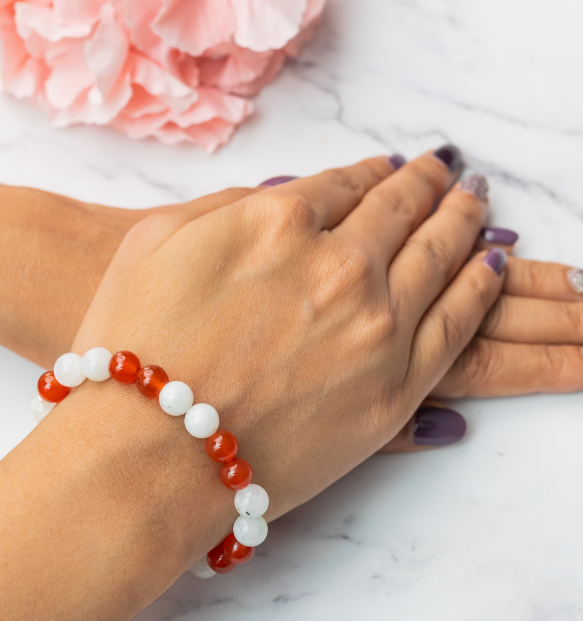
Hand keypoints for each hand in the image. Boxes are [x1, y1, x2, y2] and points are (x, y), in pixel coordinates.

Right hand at [72, 149, 508, 518]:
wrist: (145, 454)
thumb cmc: (132, 349)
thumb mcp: (155, 242)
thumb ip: (229, 207)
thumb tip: (285, 196)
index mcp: (277, 222)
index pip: (345, 183)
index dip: (372, 171)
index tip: (391, 166)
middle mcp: (338, 265)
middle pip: (402, 210)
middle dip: (428, 183)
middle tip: (449, 168)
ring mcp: (374, 327)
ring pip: (441, 256)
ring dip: (464, 220)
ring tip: (478, 201)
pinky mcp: (395, 389)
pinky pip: (456, 324)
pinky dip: (478, 287)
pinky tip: (489, 265)